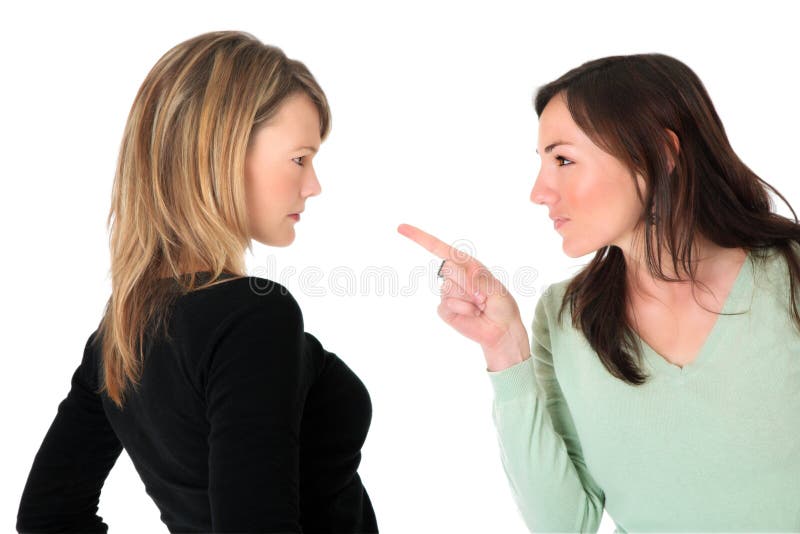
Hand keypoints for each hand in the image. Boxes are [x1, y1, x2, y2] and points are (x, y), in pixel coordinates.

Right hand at [397, 223, 529, 369]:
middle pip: (448, 269)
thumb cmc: (501, 306)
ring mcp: (447, 293)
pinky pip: (446, 305)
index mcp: (466, 264)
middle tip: (482, 296)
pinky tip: (472, 313)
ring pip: (448, 288)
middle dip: (467, 282)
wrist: (500, 330)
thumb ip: (479, 279)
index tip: (402, 228)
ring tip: (479, 305)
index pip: (439, 248)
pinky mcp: (444, 309)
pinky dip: (462, 309)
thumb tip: (461, 276)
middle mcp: (455, 276)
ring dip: (467, 299)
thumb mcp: (496, 287)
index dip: (420, 237)